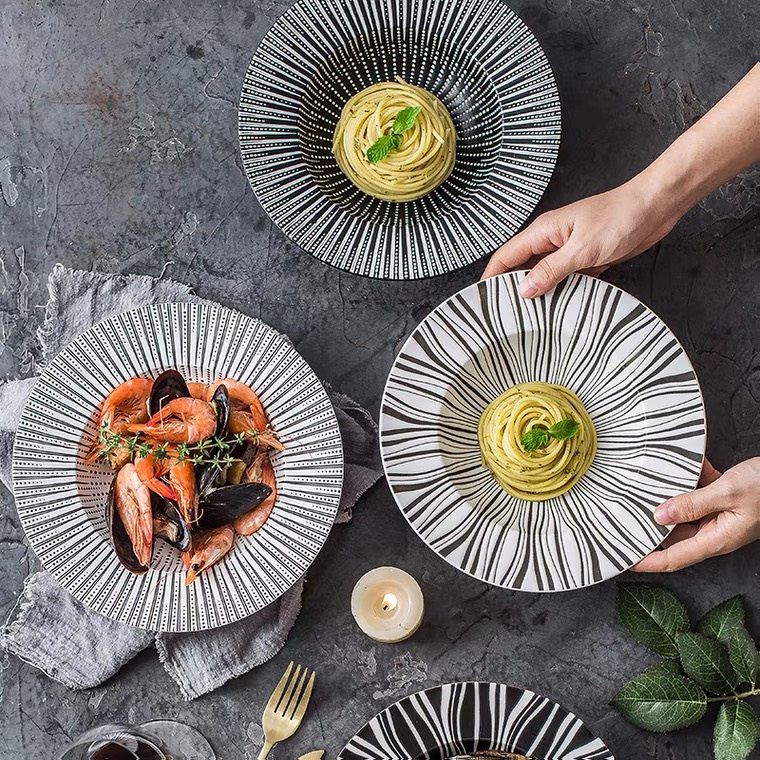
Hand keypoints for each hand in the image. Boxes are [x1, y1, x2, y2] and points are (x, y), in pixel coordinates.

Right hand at [481, 179, 677, 295]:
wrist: (655, 207)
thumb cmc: (620, 217)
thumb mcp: (582, 249)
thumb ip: (551, 270)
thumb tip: (524, 289)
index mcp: (543, 231)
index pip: (506, 256)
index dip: (492, 276)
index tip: (482, 297)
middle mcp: (552, 239)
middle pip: (522, 267)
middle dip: (512, 287)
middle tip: (506, 313)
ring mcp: (568, 249)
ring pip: (544, 274)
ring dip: (539, 292)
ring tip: (531, 315)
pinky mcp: (585, 258)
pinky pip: (565, 278)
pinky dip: (561, 291)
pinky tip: (562, 306)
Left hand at [632, 458, 759, 572]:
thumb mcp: (728, 492)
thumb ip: (692, 504)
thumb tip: (659, 516)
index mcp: (716, 539)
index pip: (673, 559)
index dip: (647, 562)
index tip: (624, 560)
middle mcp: (716, 531)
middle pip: (673, 535)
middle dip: (649, 528)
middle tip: (621, 519)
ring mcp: (721, 516)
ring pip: (684, 512)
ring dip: (668, 500)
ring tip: (643, 489)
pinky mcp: (725, 501)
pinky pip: (700, 494)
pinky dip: (690, 481)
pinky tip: (686, 467)